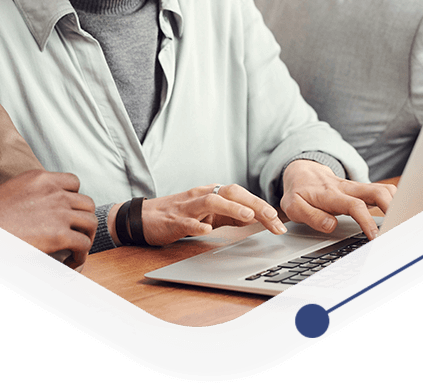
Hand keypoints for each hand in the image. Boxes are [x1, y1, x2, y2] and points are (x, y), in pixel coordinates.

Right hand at [0, 170, 96, 268]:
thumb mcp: (12, 190)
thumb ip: (31, 193)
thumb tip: (38, 208)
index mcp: (41, 178)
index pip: (74, 183)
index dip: (74, 200)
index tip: (68, 213)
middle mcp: (53, 191)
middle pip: (86, 203)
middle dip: (83, 219)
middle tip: (76, 233)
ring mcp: (58, 211)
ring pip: (90, 222)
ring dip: (86, 237)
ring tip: (76, 249)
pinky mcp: (58, 234)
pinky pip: (83, 244)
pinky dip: (81, 254)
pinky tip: (71, 261)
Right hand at [110, 184, 287, 246]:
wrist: (144, 217)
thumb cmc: (179, 215)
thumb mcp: (209, 214)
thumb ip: (230, 214)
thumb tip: (256, 218)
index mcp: (213, 193)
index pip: (241, 195)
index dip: (261, 206)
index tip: (278, 221)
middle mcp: (202, 195)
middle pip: (231, 192)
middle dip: (253, 204)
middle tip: (272, 218)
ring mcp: (188, 206)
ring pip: (211, 201)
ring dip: (231, 207)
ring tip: (247, 216)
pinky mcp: (173, 220)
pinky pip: (187, 221)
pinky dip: (198, 224)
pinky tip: (208, 230)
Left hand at [280, 160, 395, 239]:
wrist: (301, 171)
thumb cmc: (298, 191)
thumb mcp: (293, 207)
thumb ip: (311, 216)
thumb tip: (332, 225)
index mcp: (330, 194)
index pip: (354, 205)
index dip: (367, 221)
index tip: (375, 237)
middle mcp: (346, 188)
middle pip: (376, 191)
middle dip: (392, 207)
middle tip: (399, 226)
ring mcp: (355, 187)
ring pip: (382, 189)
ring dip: (397, 202)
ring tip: (403, 221)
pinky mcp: (361, 189)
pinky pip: (381, 191)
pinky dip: (394, 200)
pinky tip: (400, 213)